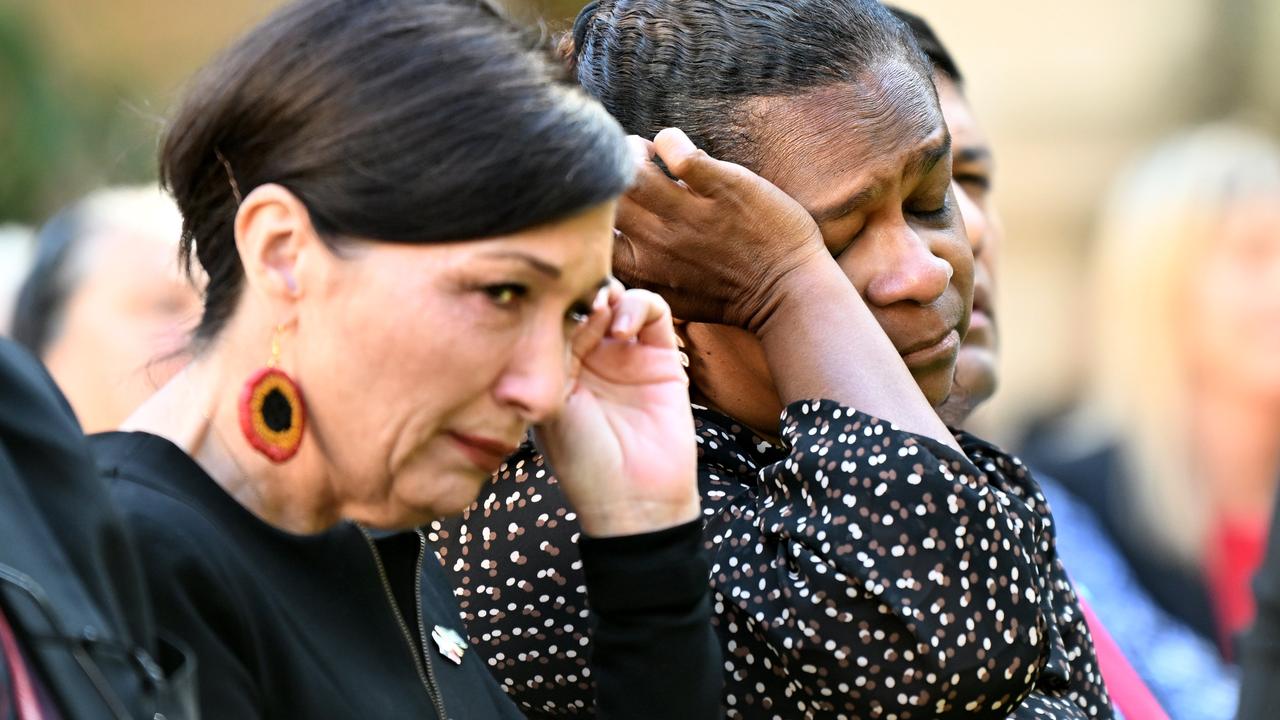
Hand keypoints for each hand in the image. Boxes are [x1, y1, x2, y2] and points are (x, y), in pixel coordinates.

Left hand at [534, 281, 699, 537]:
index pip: (553, 315)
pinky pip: (654, 312)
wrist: (632, 499)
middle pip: (586, 299)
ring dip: (608, 296)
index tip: (545, 305)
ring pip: (619, 298)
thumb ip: (557, 352)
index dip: (551, 303)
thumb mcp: (551, 402)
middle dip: (579, 292)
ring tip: (600, 314)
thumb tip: (567, 304)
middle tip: (575, 301)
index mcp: (557, 366)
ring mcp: (627, 354)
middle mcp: (592, 356)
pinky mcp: (662, 357)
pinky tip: (621, 329)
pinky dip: (637, 306)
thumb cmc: (582, 460)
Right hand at [613, 128, 827, 332]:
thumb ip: (637, 272)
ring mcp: (691, 216)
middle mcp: (660, 243)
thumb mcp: (670, 295)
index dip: (590, 208)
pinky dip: (667, 140)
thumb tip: (610, 240)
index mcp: (643, 269)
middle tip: (622, 164)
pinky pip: (677, 151)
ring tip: (642, 150)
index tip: (604, 196)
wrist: (788, 292)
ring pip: (634, 169)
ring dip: (630, 150)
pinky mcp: (724, 188)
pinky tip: (672, 144)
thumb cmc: (729, 296)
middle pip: (606, 196)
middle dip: (604, 172)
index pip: (592, 234)